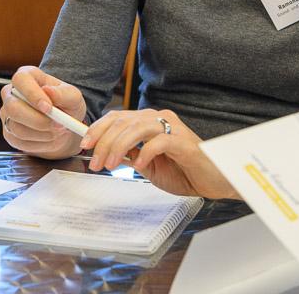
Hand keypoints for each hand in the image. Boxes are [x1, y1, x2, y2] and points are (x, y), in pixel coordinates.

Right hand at [0, 66, 87, 159]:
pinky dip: (39, 143)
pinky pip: (19, 141)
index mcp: (26, 76)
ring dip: (42, 133)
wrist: (64, 125)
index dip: (32, 94)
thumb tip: (48, 91)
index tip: (49, 108)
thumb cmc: (66, 105)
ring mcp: (7, 114)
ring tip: (58, 130)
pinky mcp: (8, 132)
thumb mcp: (73, 96)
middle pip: (13, 107)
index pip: (20, 80)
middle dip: (38, 120)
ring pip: (17, 128)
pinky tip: (49, 137)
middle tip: (58, 125)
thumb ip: (63, 93)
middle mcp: (11, 93)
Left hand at [80, 110, 238, 199]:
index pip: (118, 117)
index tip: (84, 145)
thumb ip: (130, 156)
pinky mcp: (184, 142)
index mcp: (149, 122)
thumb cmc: (184, 171)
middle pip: (123, 121)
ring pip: (137, 128)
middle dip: (103, 142)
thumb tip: (106, 153)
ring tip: (109, 165)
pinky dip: (145, 153)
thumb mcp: (148, 166)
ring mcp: (173, 128)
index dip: (98, 129)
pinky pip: (159, 142)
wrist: (214, 180)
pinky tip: (140, 165)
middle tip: (94, 162)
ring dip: (118, 147)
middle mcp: (160, 119)